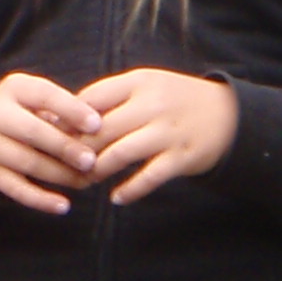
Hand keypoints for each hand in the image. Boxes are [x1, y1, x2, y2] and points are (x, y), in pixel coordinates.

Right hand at [0, 71, 101, 212]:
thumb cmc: (25, 111)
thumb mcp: (38, 98)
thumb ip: (64, 110)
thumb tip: (98, 131)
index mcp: (14, 88)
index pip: (44, 95)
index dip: (72, 109)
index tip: (97, 125)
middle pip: (32, 132)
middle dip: (65, 147)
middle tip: (91, 161)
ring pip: (27, 162)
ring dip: (60, 174)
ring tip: (86, 181)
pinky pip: (16, 190)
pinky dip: (41, 200)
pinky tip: (64, 206)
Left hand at [76, 67, 238, 202]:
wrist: (229, 114)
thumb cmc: (175, 100)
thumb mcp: (146, 86)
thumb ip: (111, 97)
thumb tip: (64, 117)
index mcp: (139, 81)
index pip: (91, 99)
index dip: (68, 118)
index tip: (52, 134)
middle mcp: (152, 104)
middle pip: (101, 129)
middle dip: (77, 150)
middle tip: (62, 165)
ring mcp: (168, 132)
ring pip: (120, 154)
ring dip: (97, 170)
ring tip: (86, 180)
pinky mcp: (181, 157)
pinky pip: (148, 177)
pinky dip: (129, 190)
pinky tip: (117, 198)